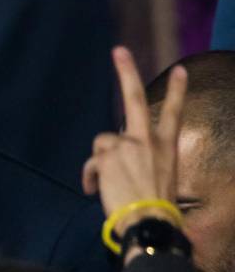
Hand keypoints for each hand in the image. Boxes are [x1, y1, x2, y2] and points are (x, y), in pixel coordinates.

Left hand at [82, 47, 187, 234]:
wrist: (149, 220)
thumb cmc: (154, 206)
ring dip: (101, 164)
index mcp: (167, 146)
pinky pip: (92, 161)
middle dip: (127, 72)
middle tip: (119, 51)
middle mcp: (148, 139)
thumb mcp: (158, 177)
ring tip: (106, 186)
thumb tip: (117, 157)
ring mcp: (127, 143)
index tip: (180, 69)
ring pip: (104, 143)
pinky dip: (91, 175)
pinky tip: (95, 190)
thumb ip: (141, 159)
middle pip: (135, 98)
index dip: (178, 91)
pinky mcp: (108, 153)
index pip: (174, 112)